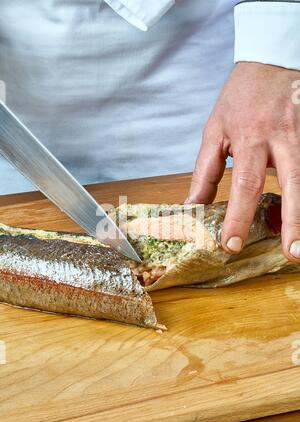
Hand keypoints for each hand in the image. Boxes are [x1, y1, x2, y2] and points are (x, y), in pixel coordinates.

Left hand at [187, 62, 299, 260]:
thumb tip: (193, 206)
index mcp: (250, 138)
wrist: (269, 63)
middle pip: (292, 182)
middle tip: (292, 253)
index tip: (231, 244)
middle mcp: (282, 138)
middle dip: (294, 221)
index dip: (238, 217)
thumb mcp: (214, 131)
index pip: (244, 184)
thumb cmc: (239, 100)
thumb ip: (205, 171)